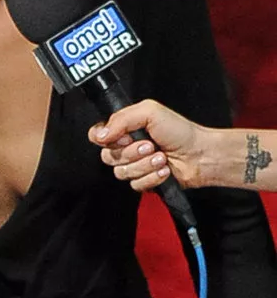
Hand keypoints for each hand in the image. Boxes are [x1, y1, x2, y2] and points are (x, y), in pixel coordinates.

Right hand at [88, 99, 207, 191]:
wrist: (200, 155)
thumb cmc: (179, 131)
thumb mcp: (149, 112)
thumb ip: (120, 119)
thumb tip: (101, 134)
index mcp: (124, 128)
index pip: (96, 134)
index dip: (104, 139)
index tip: (123, 137)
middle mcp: (126, 146)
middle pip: (107, 156)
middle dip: (131, 153)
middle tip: (150, 146)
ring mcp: (134, 165)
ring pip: (121, 172)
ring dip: (144, 165)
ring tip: (161, 158)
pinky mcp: (143, 181)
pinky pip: (135, 185)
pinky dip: (151, 177)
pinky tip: (164, 170)